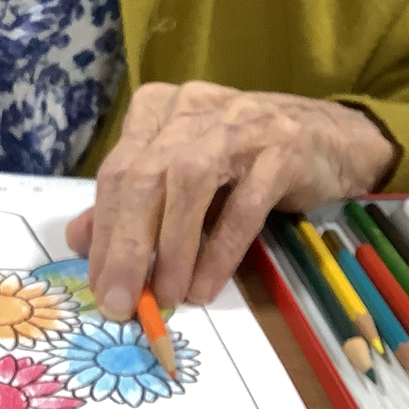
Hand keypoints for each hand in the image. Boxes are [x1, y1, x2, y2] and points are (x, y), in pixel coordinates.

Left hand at [66, 81, 395, 318]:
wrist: (330, 137)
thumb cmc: (244, 158)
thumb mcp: (181, 174)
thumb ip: (130, 203)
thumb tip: (78, 240)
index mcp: (160, 109)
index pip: (118, 171)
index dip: (104, 232)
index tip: (99, 287)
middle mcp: (194, 107)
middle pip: (146, 176)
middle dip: (128, 244)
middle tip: (120, 301)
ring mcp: (240, 124)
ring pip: (190, 184)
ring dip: (172, 248)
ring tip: (166, 297)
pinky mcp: (282, 148)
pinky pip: (243, 205)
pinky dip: (219, 250)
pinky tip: (206, 287)